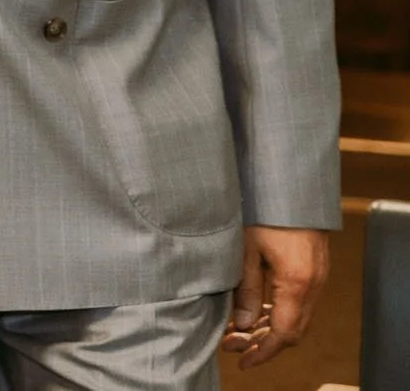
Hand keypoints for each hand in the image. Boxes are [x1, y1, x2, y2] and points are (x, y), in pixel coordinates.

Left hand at [221, 224, 326, 368]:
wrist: (290, 186)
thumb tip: (242, 325)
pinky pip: (300, 301)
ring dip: (269, 327)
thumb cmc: (263, 211)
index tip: (243, 360)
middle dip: (262, 342)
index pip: (283, 333)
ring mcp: (317, 276)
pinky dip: (279, 311)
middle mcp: (313, 284)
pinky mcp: (314, 268)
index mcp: (296, 283)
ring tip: (238, 330)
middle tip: (231, 344)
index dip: (263, 351)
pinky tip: (256, 310)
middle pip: (292, 329)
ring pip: (297, 316)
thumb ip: (245, 290)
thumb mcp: (244, 250)